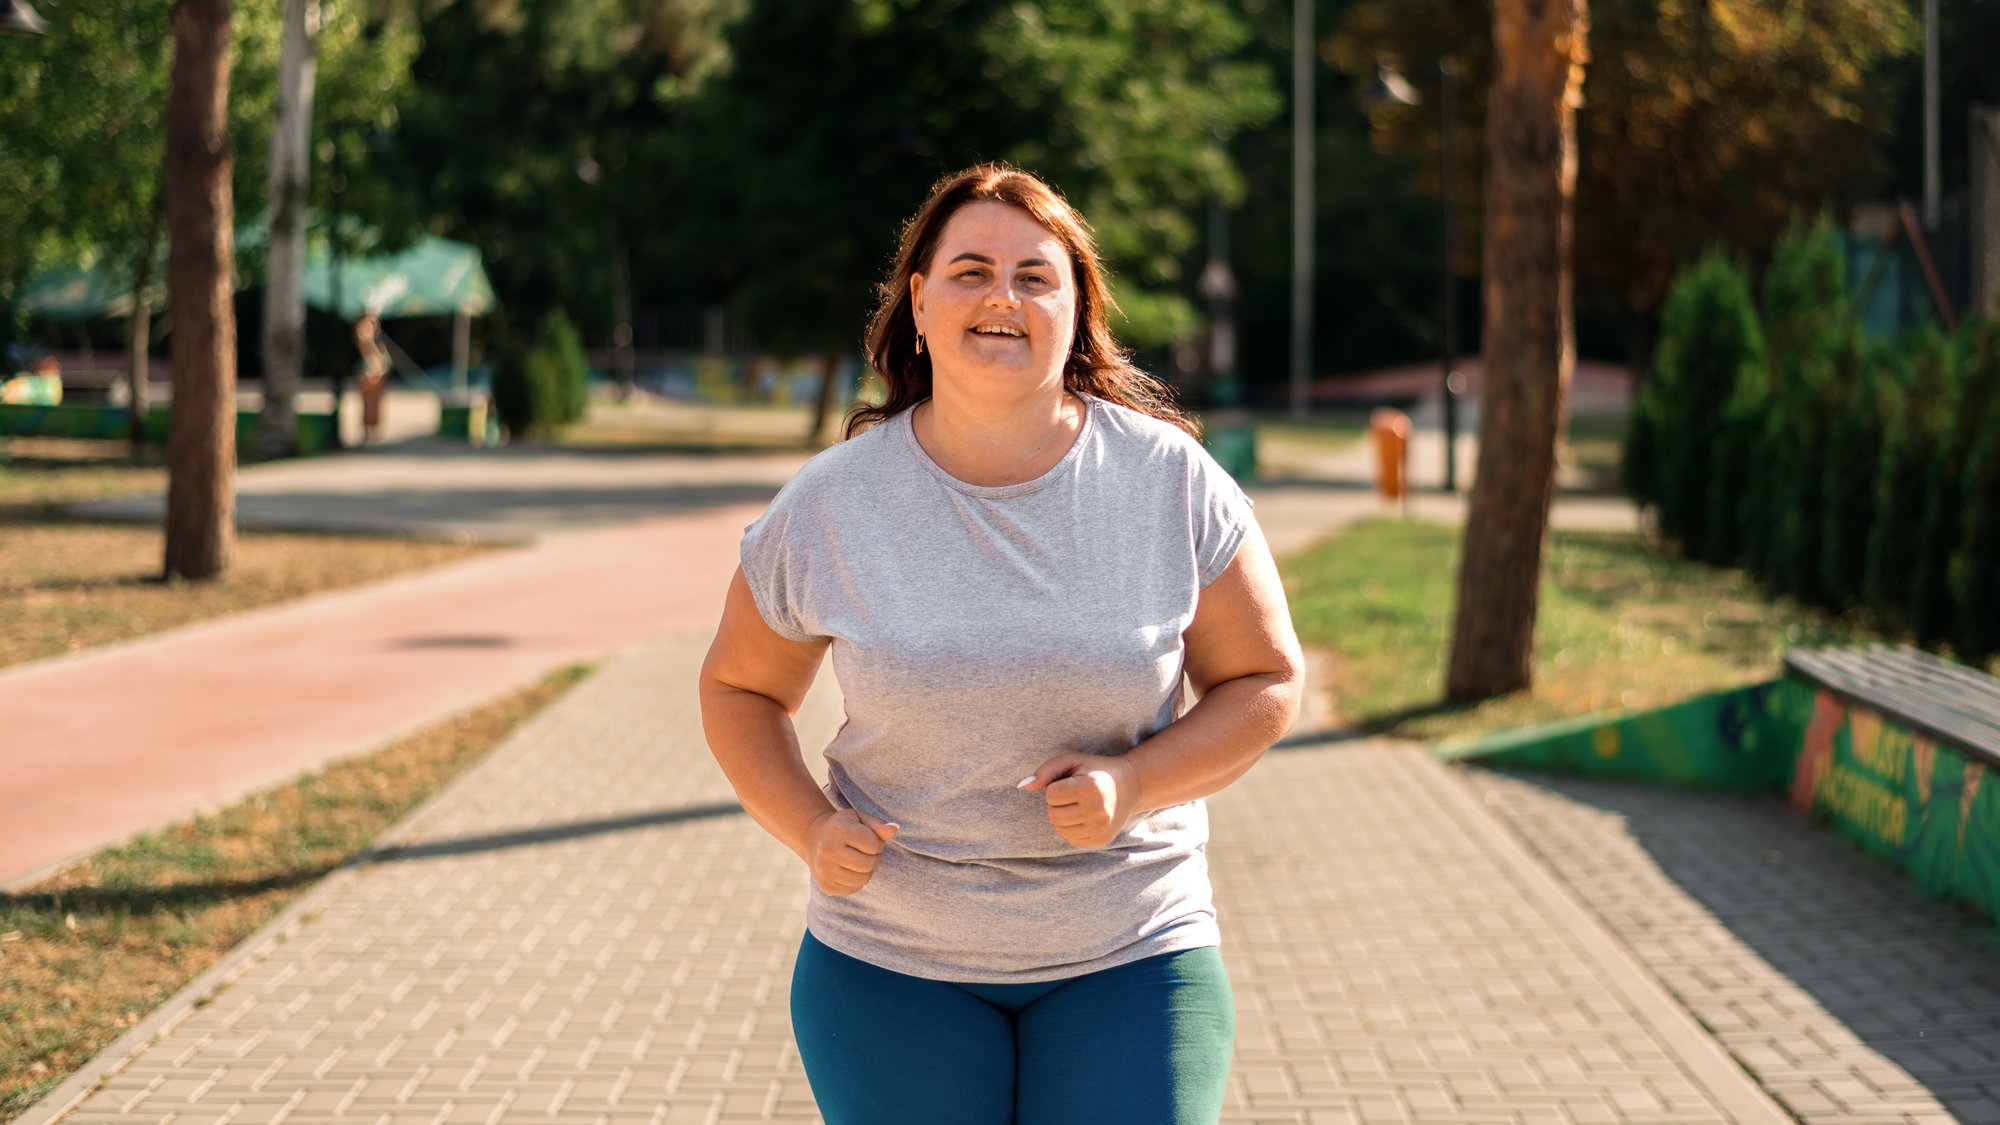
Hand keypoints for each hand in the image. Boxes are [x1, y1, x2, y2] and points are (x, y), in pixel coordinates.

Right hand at [804, 808, 898, 894]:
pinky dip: (857, 881)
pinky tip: (849, 869)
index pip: (874, 845)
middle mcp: (827, 850)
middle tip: (865, 851)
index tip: (868, 839)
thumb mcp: (860, 818)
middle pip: (869, 864)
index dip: (877, 843)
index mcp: (838, 830)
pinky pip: (854, 889)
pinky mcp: (826, 886)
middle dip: (873, 858)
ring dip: (866, 871)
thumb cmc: (843, 827)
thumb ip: (878, 825)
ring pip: (863, 879)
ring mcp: (825, 870)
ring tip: (858, 860)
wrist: (815, 839)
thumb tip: (895, 829)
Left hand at [1021, 753, 1138, 848]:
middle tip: (1073, 794)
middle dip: (1057, 803)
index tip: (1071, 782)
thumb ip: (1047, 770)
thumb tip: (1023, 785)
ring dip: (1062, 816)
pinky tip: (1084, 816)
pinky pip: (1070, 838)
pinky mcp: (1100, 840)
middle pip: (1053, 815)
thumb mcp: (1073, 761)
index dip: (1056, 787)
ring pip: (1059, 828)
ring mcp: (1100, 829)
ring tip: (1078, 805)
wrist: (1131, 786)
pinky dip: (1071, 827)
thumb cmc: (1096, 770)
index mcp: (1090, 788)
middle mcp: (1097, 811)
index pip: (1051, 795)